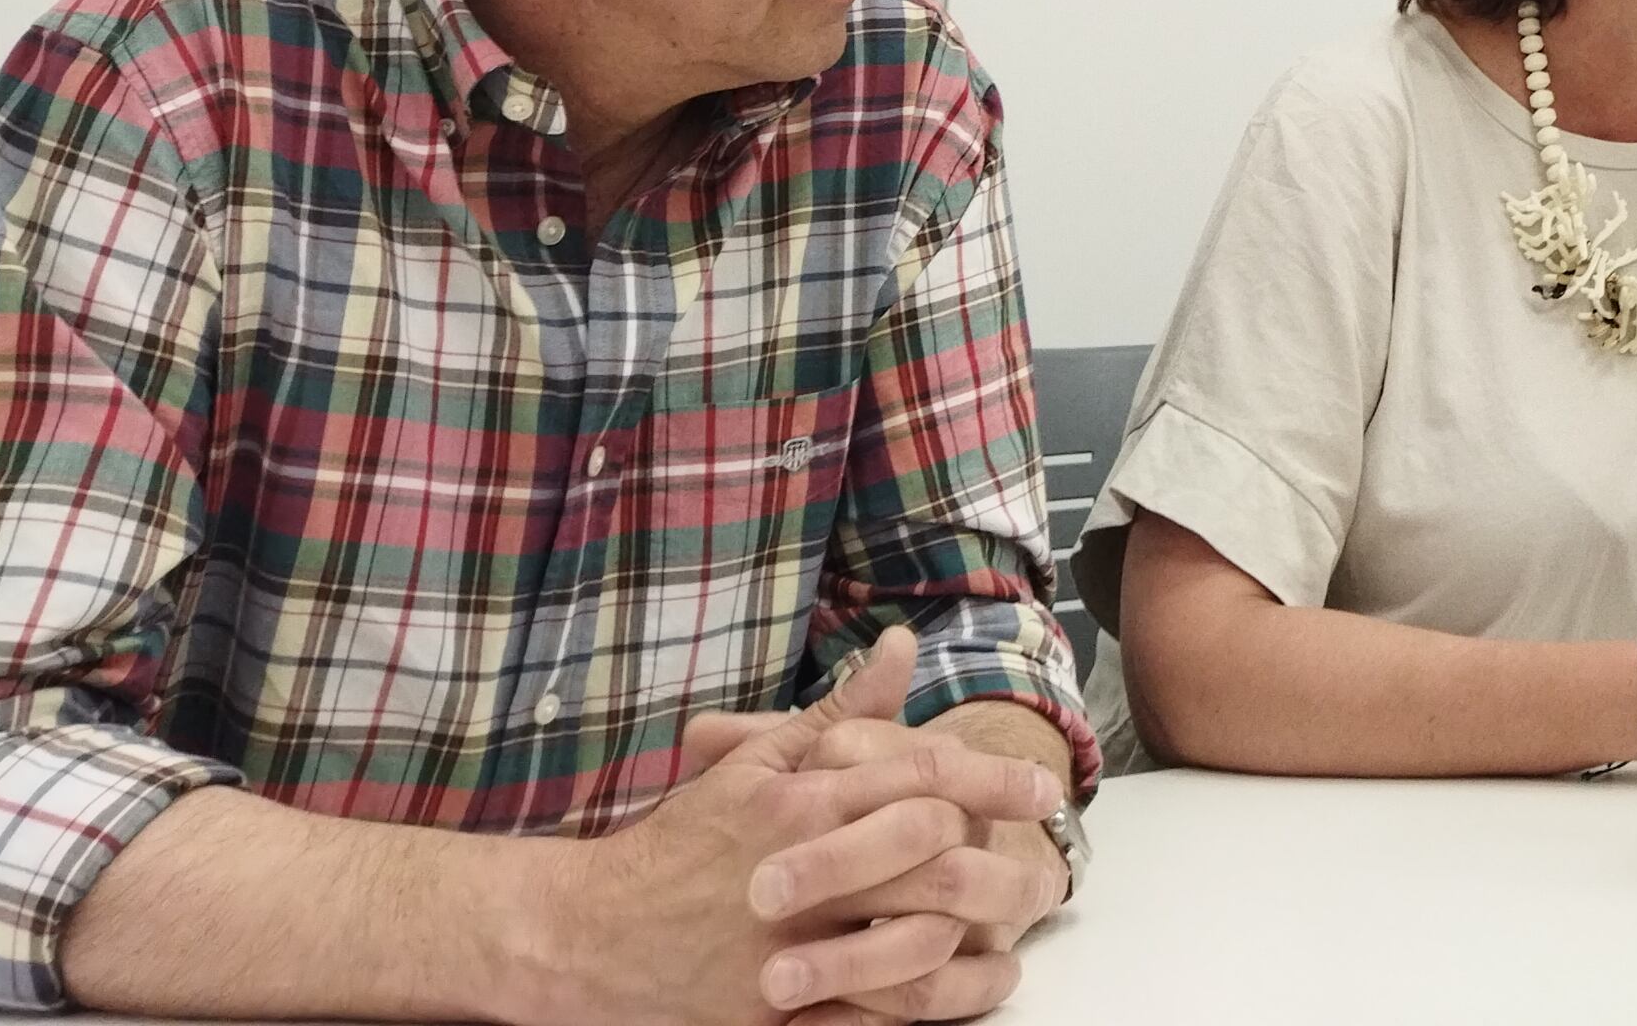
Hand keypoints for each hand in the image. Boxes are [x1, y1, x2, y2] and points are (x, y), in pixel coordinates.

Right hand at [561, 625, 1062, 1025]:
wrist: (589, 935)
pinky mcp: (772, 1015)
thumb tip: (902, 646)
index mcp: (802, 804)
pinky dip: (917, 1005)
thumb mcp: (754, 766)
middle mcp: (803, 874)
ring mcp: (787, 951)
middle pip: (927, 859)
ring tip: (1014, 937)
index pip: (921, 777)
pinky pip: (865, 1015)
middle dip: (999, 860)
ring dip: (972, 944)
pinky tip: (956, 991)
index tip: (1045, 787)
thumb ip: (838, 713)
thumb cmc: (680, 844)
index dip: (993, 779)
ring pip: (907, 945)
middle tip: (1047, 862)